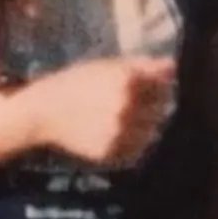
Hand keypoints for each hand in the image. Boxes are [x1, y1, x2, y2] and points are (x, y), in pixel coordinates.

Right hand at [27, 57, 175, 166]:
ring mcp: (120, 132)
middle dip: (154, 104)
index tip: (152, 85)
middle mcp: (126, 107)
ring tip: (126, 119)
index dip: (160, 84)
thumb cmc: (76, 82)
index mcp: (127, 81)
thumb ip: (143, 65)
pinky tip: (117, 132)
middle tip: (137, 103)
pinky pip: (137, 149)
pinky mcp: (112, 153)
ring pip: (152, 131)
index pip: (165, 84)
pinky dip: (133, 143)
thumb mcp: (107, 65)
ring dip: (146, 125)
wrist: (44, 112)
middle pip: (162, 108)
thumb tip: (173, 67)